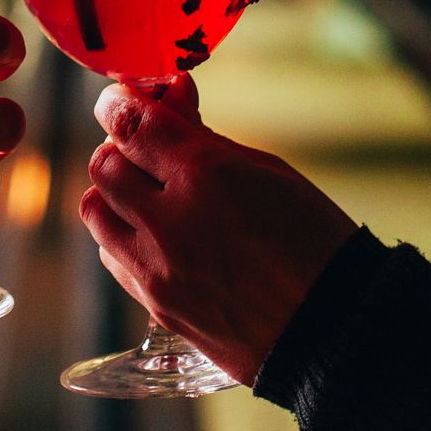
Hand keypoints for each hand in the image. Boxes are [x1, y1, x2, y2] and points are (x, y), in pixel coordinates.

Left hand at [80, 76, 354, 384]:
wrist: (335, 332)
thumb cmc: (317, 243)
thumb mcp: (271, 173)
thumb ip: (207, 138)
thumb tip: (171, 98)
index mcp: (207, 177)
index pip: (132, 124)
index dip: (121, 105)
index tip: (122, 102)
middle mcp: (172, 222)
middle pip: (104, 166)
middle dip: (120, 147)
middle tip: (145, 148)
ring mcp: (159, 270)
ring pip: (96, 212)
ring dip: (114, 194)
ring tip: (149, 195)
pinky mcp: (156, 306)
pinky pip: (113, 258)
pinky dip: (123, 237)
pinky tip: (156, 236)